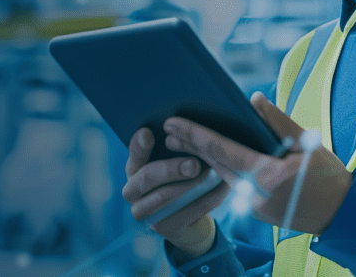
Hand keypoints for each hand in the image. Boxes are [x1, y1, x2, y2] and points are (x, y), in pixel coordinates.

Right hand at [121, 127, 228, 256]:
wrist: (185, 216)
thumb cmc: (180, 178)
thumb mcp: (175, 160)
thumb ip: (176, 146)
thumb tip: (187, 128)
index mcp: (134, 167)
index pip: (134, 153)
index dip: (139, 145)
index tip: (149, 133)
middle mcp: (132, 190)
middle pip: (148, 176)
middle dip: (172, 169)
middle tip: (194, 164)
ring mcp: (143, 212)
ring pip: (165, 197)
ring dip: (190, 186)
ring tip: (211, 175)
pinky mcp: (162, 228)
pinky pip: (187, 212)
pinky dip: (207, 199)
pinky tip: (223, 188)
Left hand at [162, 92, 352, 234]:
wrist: (342, 214)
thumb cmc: (329, 176)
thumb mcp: (308, 143)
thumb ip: (278, 121)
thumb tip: (254, 99)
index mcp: (268, 174)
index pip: (222, 150)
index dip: (195, 135)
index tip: (175, 123)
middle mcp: (256, 193)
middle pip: (214, 164)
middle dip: (190, 145)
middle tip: (168, 129)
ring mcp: (254, 206)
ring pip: (221, 176)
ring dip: (201, 158)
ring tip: (181, 141)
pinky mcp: (256, 212)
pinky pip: (233, 186)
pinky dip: (219, 170)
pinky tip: (208, 159)